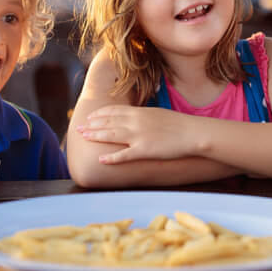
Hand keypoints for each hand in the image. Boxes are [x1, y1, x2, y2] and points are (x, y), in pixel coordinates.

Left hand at [77, 105, 199, 163]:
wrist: (193, 132)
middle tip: (78, 127)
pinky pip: (124, 155)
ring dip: (95, 135)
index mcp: (140, 112)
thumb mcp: (158, 114)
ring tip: (83, 136)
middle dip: (92, 124)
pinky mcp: (145, 150)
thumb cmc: (178, 124)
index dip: (100, 114)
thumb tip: (133, 117)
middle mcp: (136, 122)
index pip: (114, 111)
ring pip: (112, 135)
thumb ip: (142, 116)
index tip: (90, 116)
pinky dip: (112, 157)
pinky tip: (101, 159)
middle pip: (108, 122)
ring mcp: (139, 136)